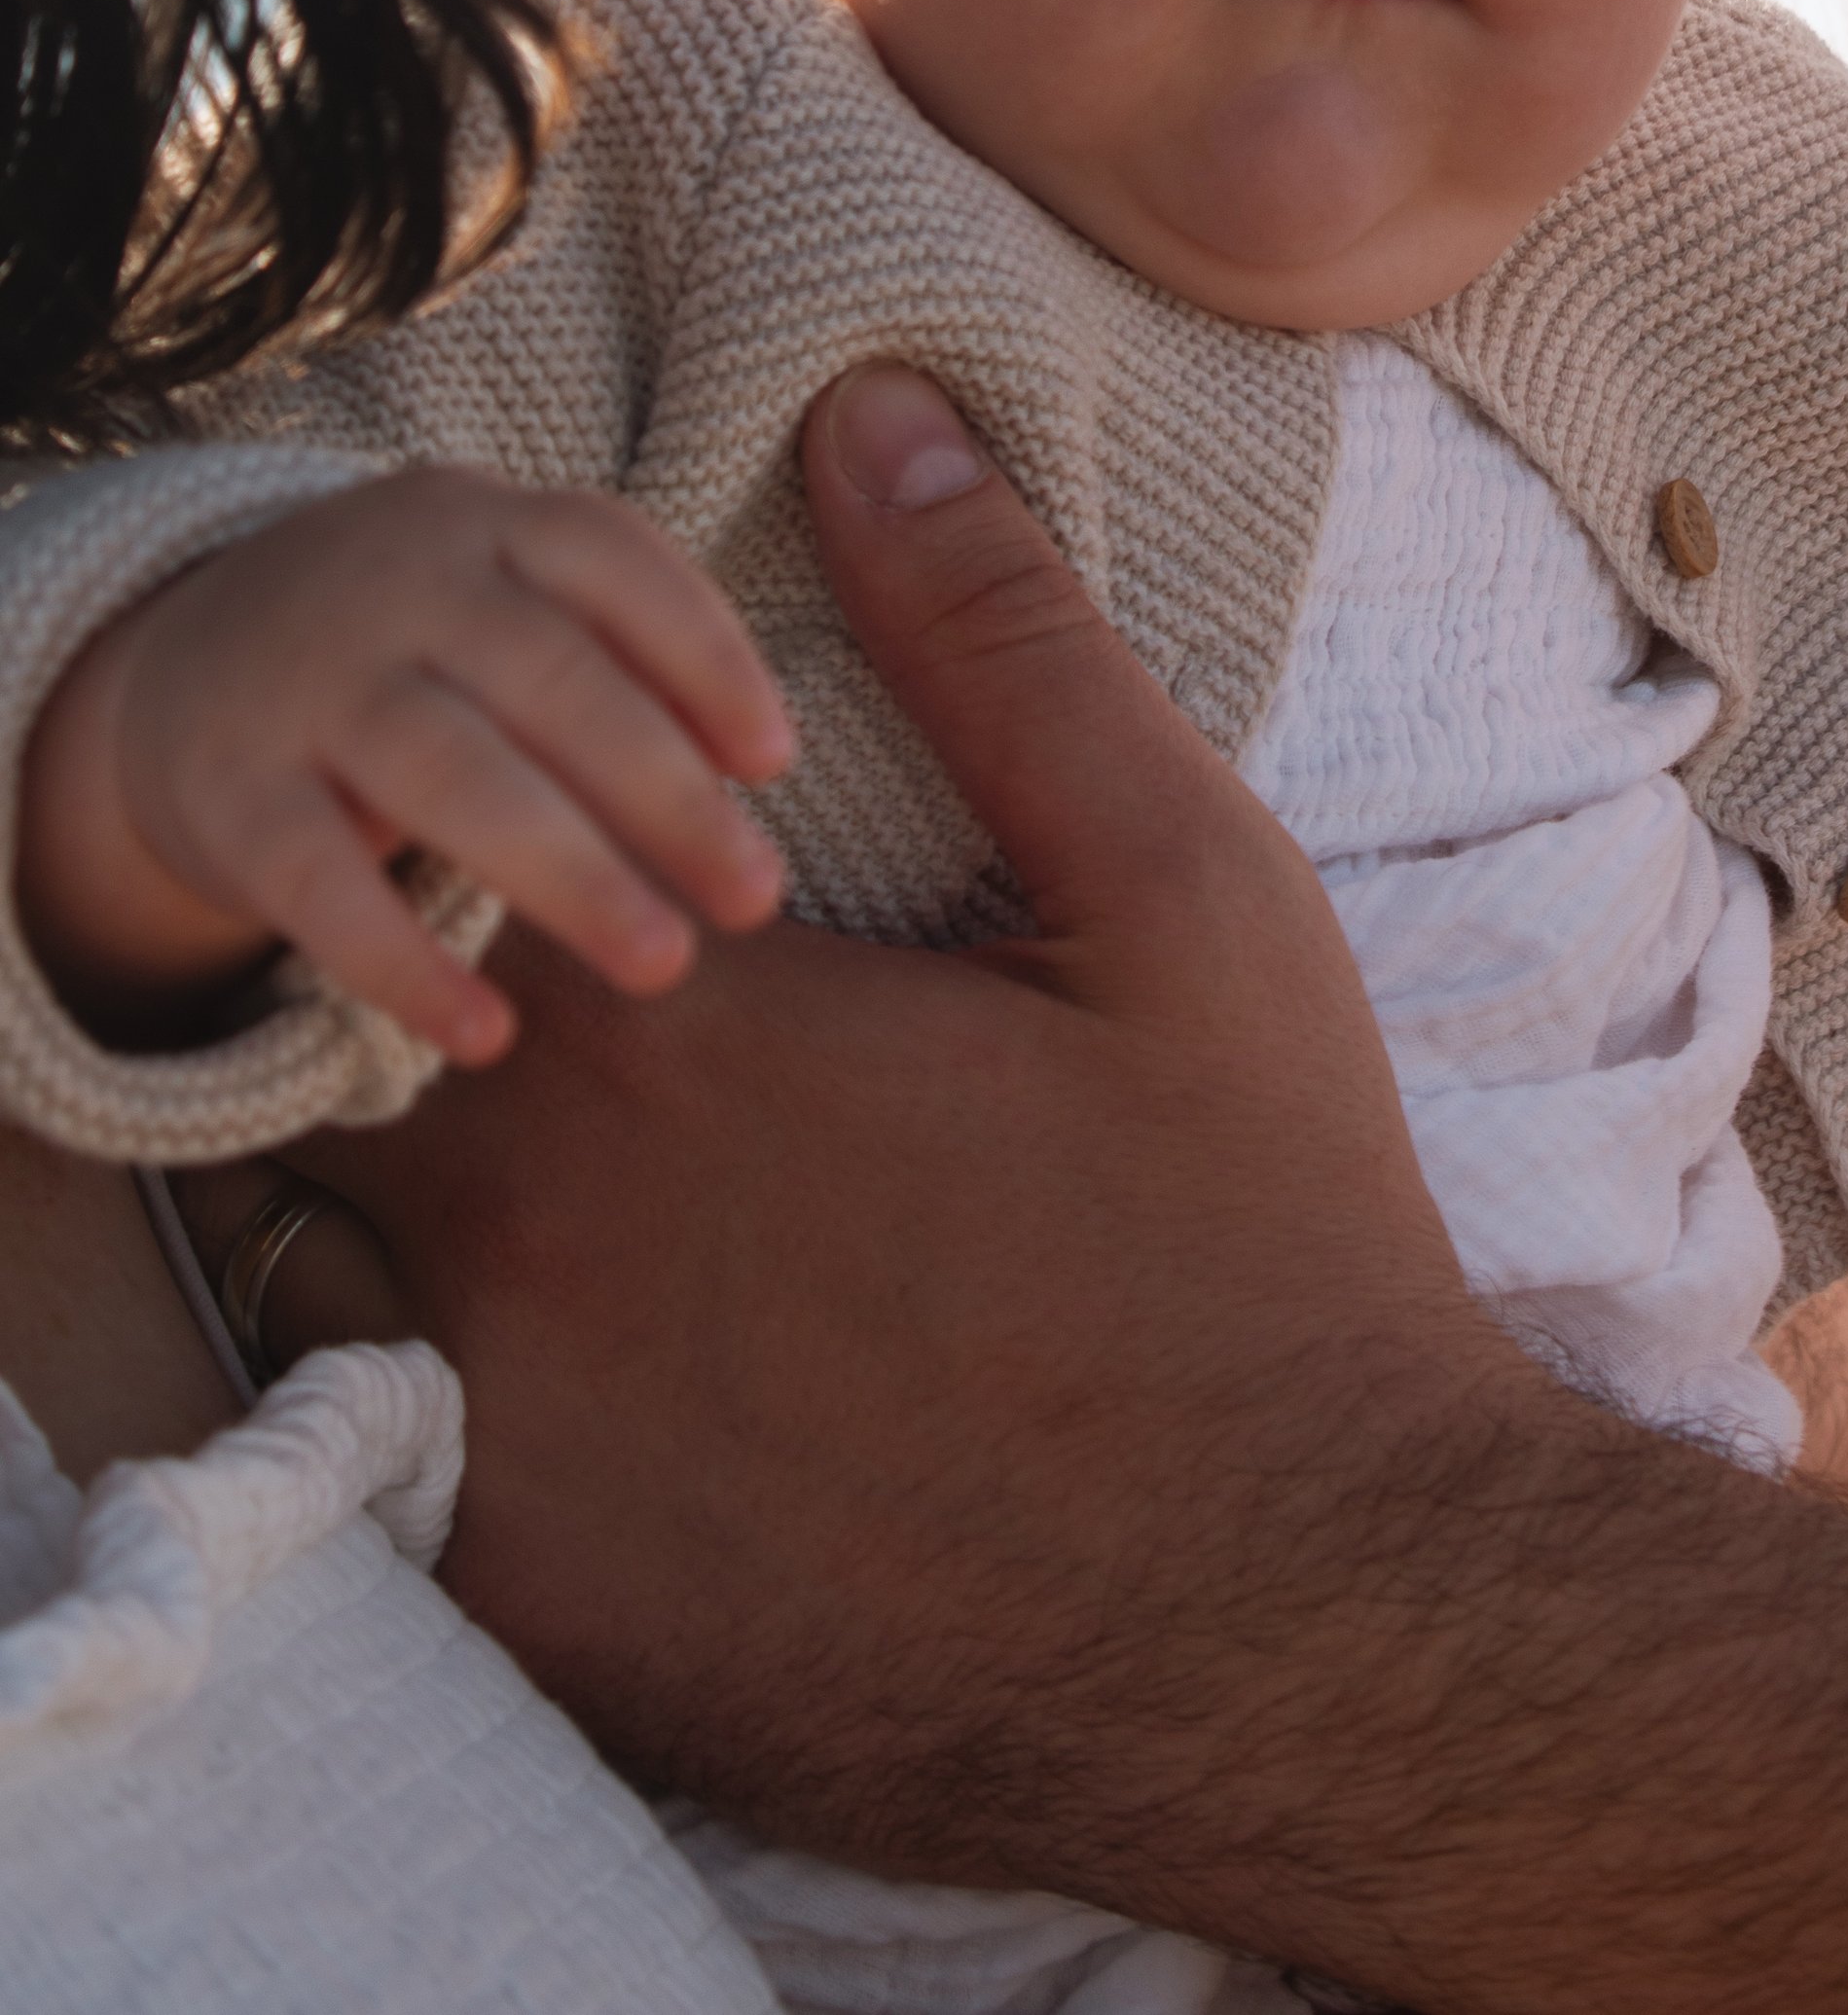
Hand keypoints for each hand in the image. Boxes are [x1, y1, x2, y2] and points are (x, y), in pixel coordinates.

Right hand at [16, 468, 790, 1061]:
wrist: (181, 660)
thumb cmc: (420, 645)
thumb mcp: (511, 599)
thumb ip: (628, 655)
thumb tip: (759, 762)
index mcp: (489, 525)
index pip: (609, 557)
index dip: (704, 653)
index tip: (776, 759)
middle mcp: (396, 587)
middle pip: (548, 678)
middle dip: (664, 792)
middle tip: (756, 896)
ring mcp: (305, 687)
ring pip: (451, 774)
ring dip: (569, 874)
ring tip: (662, 965)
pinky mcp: (229, 796)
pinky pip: (318, 884)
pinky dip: (404, 964)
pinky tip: (487, 1036)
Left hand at [279, 374, 1847, 2014]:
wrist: (1310, 1620)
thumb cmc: (1256, 1227)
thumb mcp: (1177, 883)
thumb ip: (1000, 641)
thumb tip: (874, 412)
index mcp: (670, 1019)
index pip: (439, 856)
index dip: (513, 838)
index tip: (636, 865)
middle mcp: (533, 1221)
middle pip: (364, 1050)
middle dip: (462, 1004)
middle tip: (665, 1039)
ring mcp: (515, 1435)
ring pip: (351, 1255)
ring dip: (442, 1197)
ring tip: (645, 1203)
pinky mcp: (544, 1610)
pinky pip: (403, 1465)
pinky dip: (470, 1397)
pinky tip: (664, 1386)